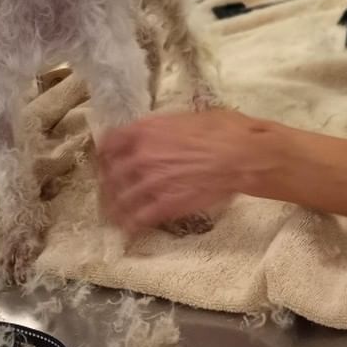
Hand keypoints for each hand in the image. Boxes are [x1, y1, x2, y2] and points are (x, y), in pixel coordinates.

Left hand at [98, 109, 279, 231]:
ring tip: (114, 214)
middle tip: (110, 189)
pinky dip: (130, 226)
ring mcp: (150, 182)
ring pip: (120, 199)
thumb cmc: (223, 129)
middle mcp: (140, 156)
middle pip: (110, 174)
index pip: (109, 143)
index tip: (106, 160)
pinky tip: (128, 230)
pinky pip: (138, 219)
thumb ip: (164, 128)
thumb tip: (161, 133)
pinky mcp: (165, 206)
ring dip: (114, 207)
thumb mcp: (187, 117)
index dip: (105, 153)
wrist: (241, 155)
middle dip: (108, 183)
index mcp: (145, 130)